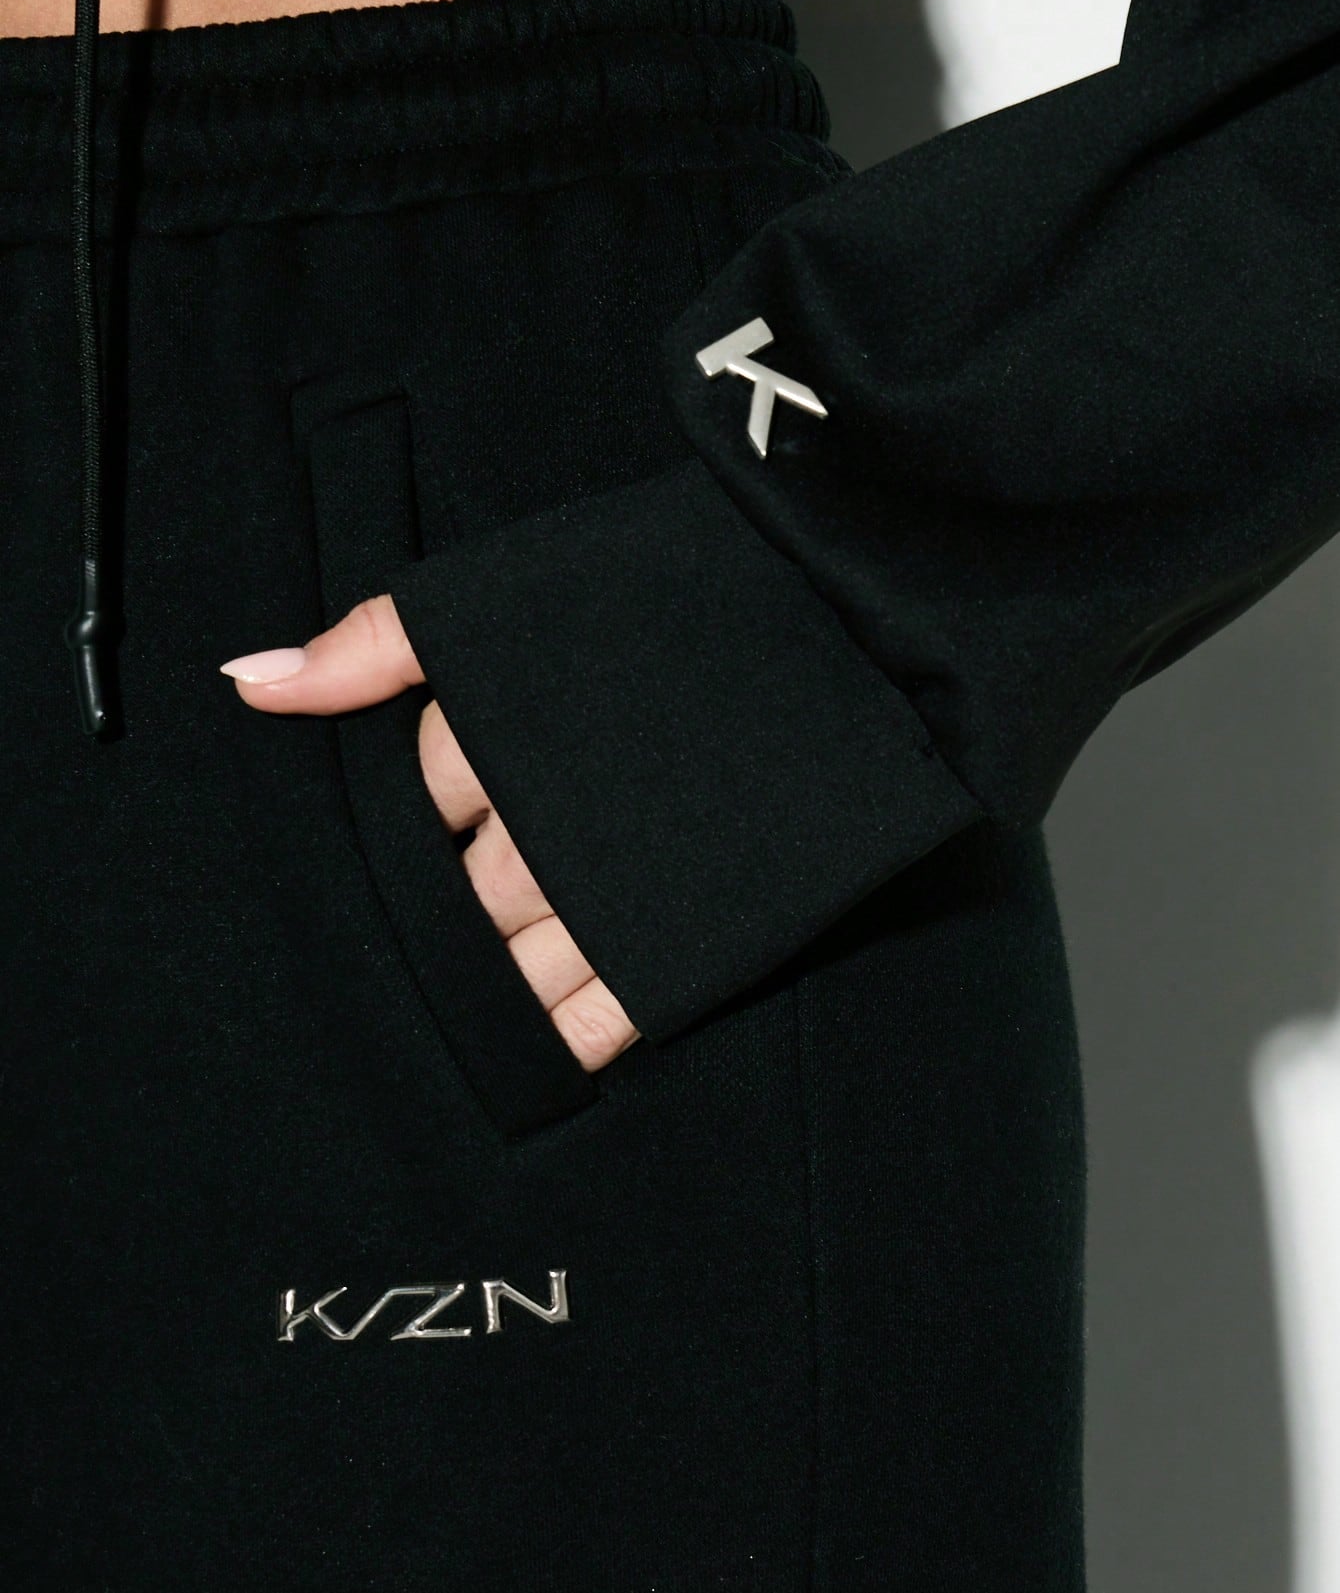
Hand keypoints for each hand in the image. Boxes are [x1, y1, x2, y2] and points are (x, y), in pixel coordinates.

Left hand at [219, 595, 640, 1071]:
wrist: (840, 624)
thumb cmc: (676, 588)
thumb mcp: (507, 596)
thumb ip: (376, 642)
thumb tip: (246, 683)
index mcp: (494, 736)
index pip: (416, 798)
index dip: (427, 810)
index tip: (443, 816)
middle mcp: (537, 822)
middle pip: (458, 891)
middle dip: (455, 898)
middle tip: (467, 901)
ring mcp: (607, 891)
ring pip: (514, 957)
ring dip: (495, 972)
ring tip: (487, 979)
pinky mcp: (678, 940)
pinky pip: (599, 1012)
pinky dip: (565, 1035)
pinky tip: (544, 1047)